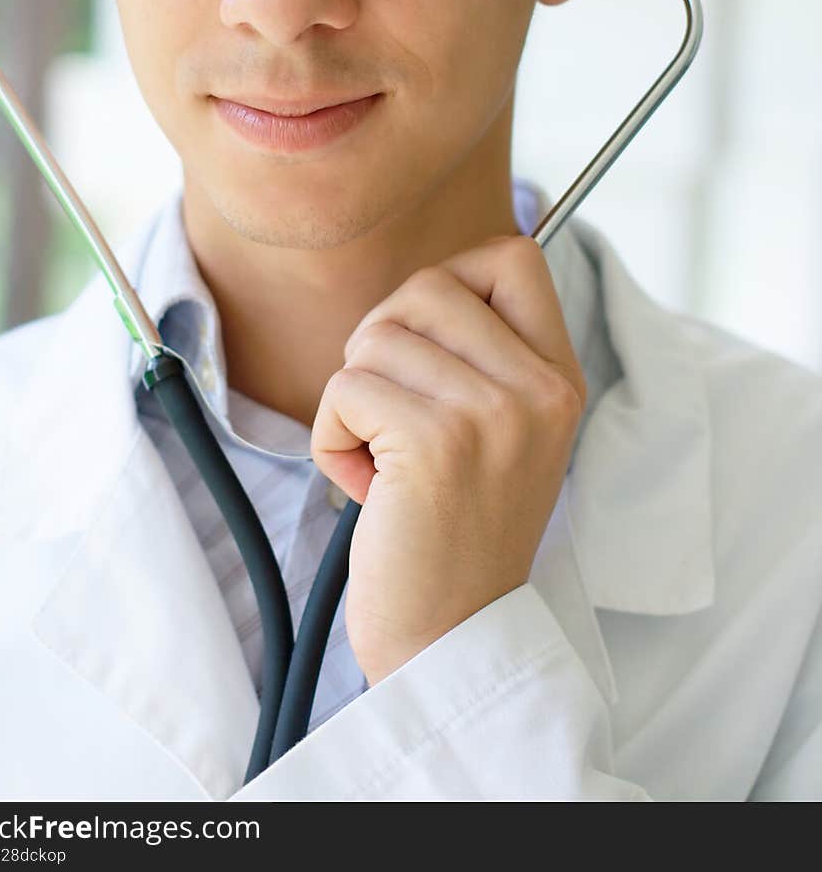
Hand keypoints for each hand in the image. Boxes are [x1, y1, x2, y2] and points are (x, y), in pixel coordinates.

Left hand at [311, 233, 586, 684]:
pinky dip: (332, 437)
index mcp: (559, 378)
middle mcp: (539, 389)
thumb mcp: (503, 431)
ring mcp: (493, 414)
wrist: (449, 636)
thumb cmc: (454, 529)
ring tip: (384, 461)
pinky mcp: (436, 443)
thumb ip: (482, 355)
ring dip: (354, 399)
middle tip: (392, 414)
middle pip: (425, 287)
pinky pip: (345, 387)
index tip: (429, 343)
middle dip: (382, 345)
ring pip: (375, 337)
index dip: (452, 279)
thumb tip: (425, 285)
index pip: (513, 256)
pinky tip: (366, 486)